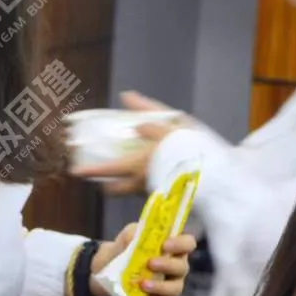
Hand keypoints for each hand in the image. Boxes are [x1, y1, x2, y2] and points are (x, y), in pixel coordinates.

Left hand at [72, 92, 187, 194]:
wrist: (218, 176)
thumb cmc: (194, 146)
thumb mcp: (172, 121)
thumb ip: (147, 110)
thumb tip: (127, 97)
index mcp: (139, 164)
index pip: (108, 171)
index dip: (90, 171)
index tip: (76, 171)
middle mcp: (142, 183)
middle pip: (115, 190)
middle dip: (106, 185)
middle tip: (103, 178)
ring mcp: (152, 193)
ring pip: (130, 192)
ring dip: (124, 186)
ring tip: (126, 176)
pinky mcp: (164, 199)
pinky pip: (147, 193)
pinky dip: (143, 186)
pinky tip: (153, 176)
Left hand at [89, 222, 197, 295]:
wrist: (109, 269)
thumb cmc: (125, 249)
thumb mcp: (125, 238)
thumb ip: (131, 234)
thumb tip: (134, 237)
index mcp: (173, 247)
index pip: (188, 243)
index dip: (180, 244)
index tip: (164, 245)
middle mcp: (177, 266)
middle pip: (182, 267)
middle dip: (167, 265)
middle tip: (150, 263)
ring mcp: (172, 285)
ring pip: (176, 288)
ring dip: (160, 286)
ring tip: (143, 284)